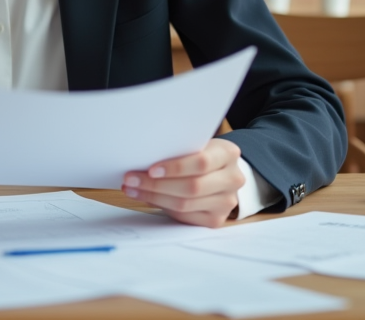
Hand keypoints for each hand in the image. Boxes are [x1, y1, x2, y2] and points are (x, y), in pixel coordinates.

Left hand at [122, 138, 244, 227]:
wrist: (223, 173)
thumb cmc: (202, 155)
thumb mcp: (197, 145)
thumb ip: (179, 150)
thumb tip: (142, 161)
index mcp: (228, 154)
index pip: (201, 163)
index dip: (175, 167)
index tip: (151, 169)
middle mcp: (233, 179)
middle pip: (192, 187)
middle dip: (156, 185)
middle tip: (131, 180)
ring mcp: (226, 202)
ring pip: (184, 204)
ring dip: (153, 197)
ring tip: (132, 189)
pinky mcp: (216, 219)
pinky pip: (184, 216)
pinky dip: (162, 207)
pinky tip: (147, 198)